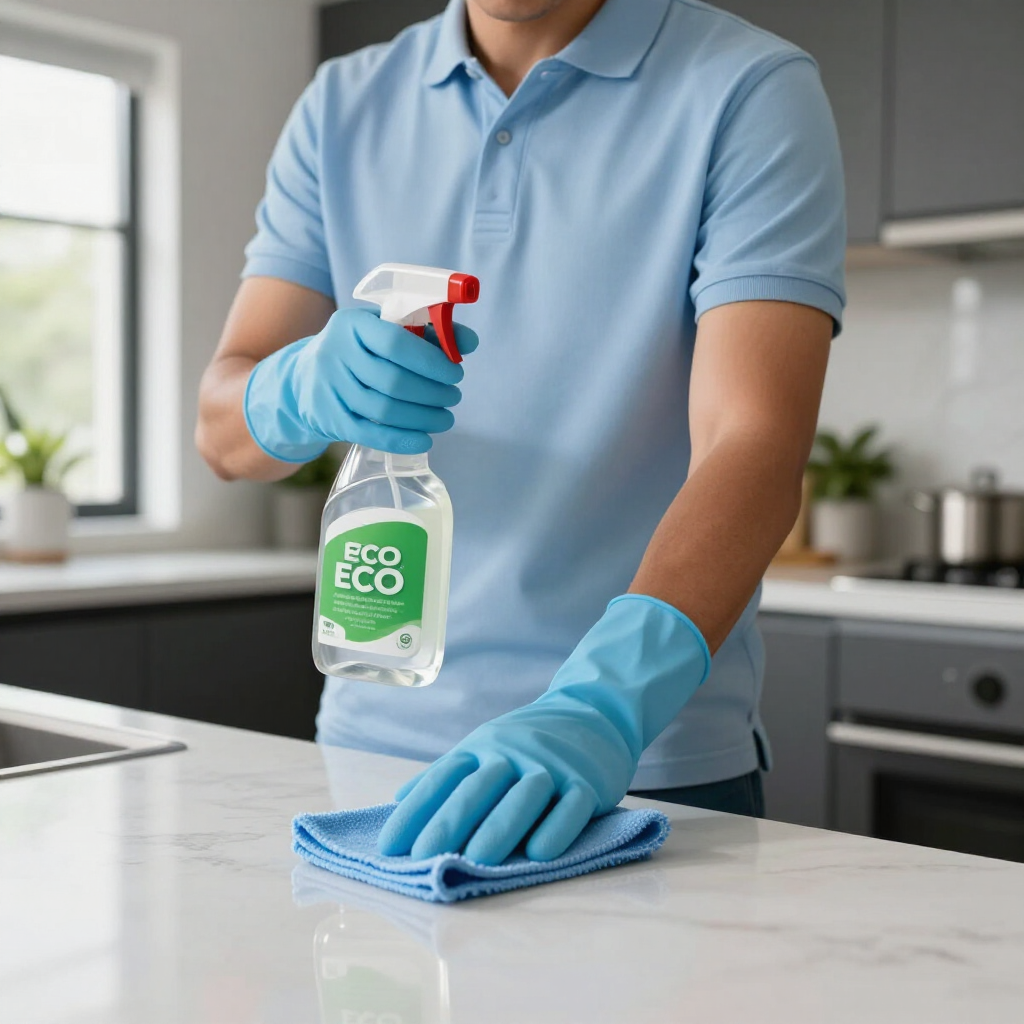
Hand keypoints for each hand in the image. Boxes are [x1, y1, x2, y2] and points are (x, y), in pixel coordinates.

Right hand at [243, 308, 478, 461]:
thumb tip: (469, 341)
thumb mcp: (384, 329)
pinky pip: (369, 433)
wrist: (303, 378)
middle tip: (453, 397)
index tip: (455, 373)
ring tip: (445, 417)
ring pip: (384, 409)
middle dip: (432, 393)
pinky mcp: (328, 417)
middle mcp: (335, 354)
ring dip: (423, 417)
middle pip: (393, 381)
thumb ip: (429, 331)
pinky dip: (401, 439)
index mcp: (352, 324)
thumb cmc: (358, 350)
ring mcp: (329, 388)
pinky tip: (424, 439)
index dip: (431, 361)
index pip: (396, 342)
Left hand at [378, 595, 710, 865]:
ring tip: (477, 860)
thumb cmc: (528, 743)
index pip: (443, 779)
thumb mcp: (485, 747)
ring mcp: (552, 765)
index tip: (389, 847)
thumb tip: (398, 800)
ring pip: (524, 797)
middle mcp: (513, 753)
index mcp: (481, 747)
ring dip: (499, 828)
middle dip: (450, 823)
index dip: (415, 812)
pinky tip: (540, 853)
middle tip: (424, 859)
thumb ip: (447, 775)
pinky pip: (572, 806)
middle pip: (479, 788)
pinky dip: (556, 828)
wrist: (593, 711)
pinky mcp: (588, 781)